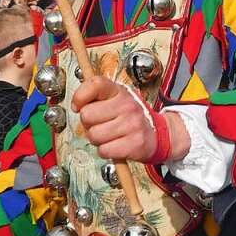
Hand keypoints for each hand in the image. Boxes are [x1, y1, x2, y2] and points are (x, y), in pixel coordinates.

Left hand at [72, 76, 189, 162]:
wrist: (158, 133)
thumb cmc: (130, 117)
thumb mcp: (116, 99)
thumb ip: (95, 96)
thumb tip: (77, 105)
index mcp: (120, 91)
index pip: (95, 84)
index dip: (80, 96)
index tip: (79, 105)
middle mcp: (127, 105)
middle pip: (87, 115)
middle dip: (88, 123)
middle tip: (100, 124)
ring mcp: (132, 125)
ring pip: (93, 135)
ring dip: (97, 139)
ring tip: (109, 135)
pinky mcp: (134, 144)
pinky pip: (104, 150)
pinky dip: (106, 151)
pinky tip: (115, 144)